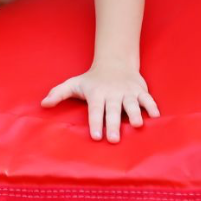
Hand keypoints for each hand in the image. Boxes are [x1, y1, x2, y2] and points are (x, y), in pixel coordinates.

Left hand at [40, 63, 159, 141]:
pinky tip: (156, 116)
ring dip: (135, 114)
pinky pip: (147, 98)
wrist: (114, 62)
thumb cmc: (92, 79)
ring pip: (132, 104)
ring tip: (136, 125)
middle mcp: (112, 93)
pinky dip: (152, 106)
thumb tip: (43, 104)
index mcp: (96, 94)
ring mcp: (127, 92)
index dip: (95, 122)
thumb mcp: (74, 84)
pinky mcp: (140, 91)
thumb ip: (58, 94)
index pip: (95, 110)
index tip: (95, 136)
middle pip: (113, 110)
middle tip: (114, 139)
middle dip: (113, 123)